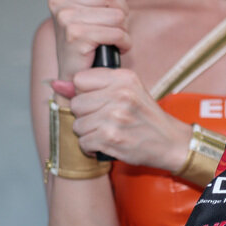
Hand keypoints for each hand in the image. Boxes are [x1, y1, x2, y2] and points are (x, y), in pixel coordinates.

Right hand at [49, 0, 130, 83]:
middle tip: (110, 29)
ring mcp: (65, 17)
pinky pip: (117, 31)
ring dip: (123, 31)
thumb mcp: (96, 6)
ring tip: (109, 40)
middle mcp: (59, 1)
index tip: (107, 8)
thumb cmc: (91, 44)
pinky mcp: (76, 35)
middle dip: (121, 13)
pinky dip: (123, 43)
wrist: (79, 78)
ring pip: (118, 13)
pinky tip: (111, 49)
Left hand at [60, 66, 189, 170]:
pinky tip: (108, 143)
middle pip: (76, 104)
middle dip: (86, 115)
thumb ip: (91, 86)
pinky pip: (83, 142)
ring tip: (109, 132)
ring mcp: (115, 116)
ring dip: (89, 133)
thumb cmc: (146, 117)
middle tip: (107, 119)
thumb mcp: (126, 92)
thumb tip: (55, 84)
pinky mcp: (111, 138)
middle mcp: (120, 94)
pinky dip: (92, 147)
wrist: (170, 142)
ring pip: (77, 125)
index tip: (101, 101)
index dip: (86, 93)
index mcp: (124, 78)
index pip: (80, 79)